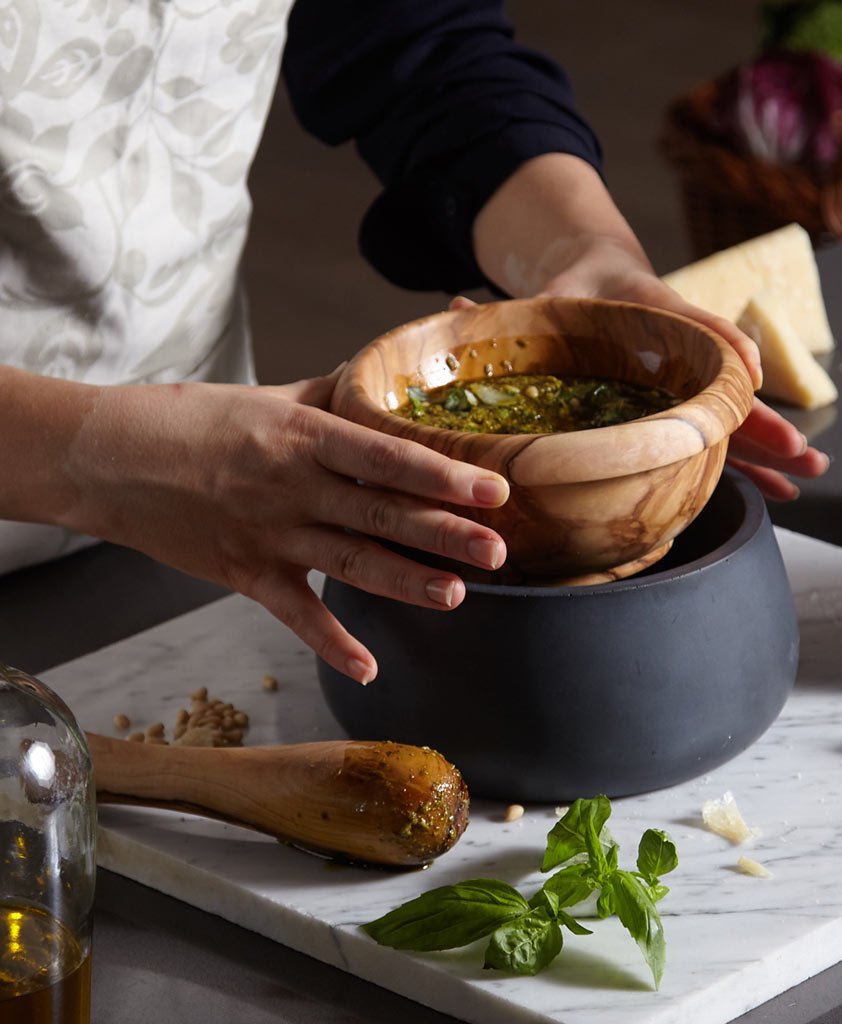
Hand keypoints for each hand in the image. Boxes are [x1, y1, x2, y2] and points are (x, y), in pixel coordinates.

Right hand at [61, 369, 508, 683]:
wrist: (104, 457)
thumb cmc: (188, 420)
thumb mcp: (266, 398)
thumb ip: (330, 398)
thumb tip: (380, 384)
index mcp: (301, 435)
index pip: (386, 456)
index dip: (443, 473)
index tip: (494, 489)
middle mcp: (290, 485)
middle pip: (379, 513)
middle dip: (443, 534)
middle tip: (500, 551)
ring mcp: (267, 534)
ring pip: (349, 564)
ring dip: (406, 583)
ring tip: (458, 596)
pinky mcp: (242, 573)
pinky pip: (293, 614)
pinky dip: (330, 643)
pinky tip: (369, 668)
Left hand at [455, 236, 828, 499]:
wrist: (605, 274)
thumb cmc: (577, 288)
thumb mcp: (548, 293)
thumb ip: (511, 308)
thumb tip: (454, 304)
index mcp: (652, 312)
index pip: (691, 324)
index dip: (719, 346)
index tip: (746, 374)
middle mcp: (681, 351)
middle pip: (724, 390)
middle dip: (761, 423)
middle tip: (797, 453)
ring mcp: (688, 382)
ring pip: (734, 421)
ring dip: (771, 451)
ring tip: (809, 479)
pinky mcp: (687, 405)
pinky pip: (722, 439)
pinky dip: (752, 464)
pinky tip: (779, 492)